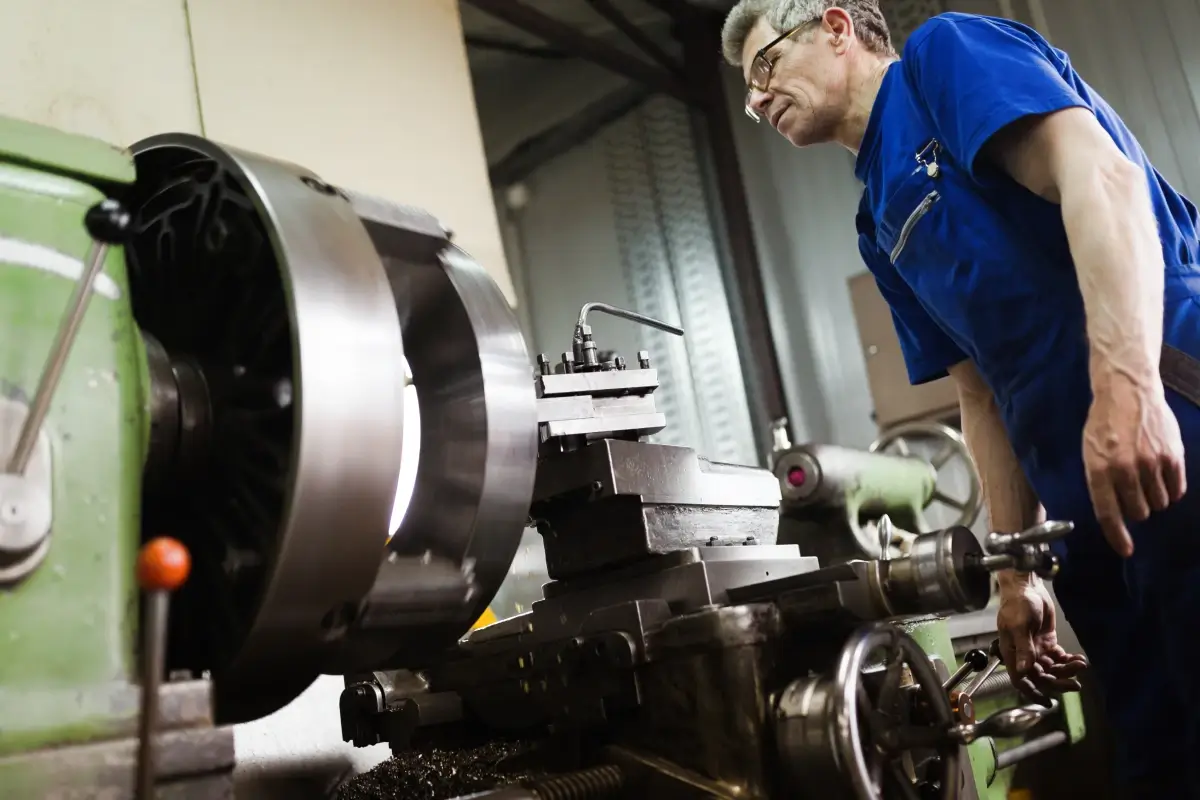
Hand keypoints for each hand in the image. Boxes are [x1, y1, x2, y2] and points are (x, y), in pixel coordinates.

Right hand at [996, 574, 1086, 703]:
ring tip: (1080, 664)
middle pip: (1042, 676)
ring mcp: (1036, 649)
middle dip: (1058, 681)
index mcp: (1013, 654)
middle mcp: (1024, 654)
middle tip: (1076, 684)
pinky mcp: (1047, 641)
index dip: (1032, 692)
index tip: (1047, 702)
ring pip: (1053, 668)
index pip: (1021, 680)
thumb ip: (1024, 649)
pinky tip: (1079, 658)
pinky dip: (1069, 659)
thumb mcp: (1019, 626)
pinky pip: (1059, 657)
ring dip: (1067, 669)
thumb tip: (1026, 671)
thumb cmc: (1017, 604)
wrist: (1027, 587)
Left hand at [1083, 371, 1185, 556]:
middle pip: (1138, 512)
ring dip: (1154, 498)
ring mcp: (1151, 462)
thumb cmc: (1104, 424)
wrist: (1128, 391)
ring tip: (1146, 478)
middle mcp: (1125, 468)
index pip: (1108, 513)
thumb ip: (1100, 482)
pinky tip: (1163, 477)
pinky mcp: (1172, 456)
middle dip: (1136, 509)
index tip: (1125, 550)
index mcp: (1098, 469)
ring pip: (1159, 503)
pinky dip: (1171, 490)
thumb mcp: (1089, 453)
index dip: (1117, 535)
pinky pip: (1176, 490)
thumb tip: (1113, 513)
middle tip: (1132, 492)